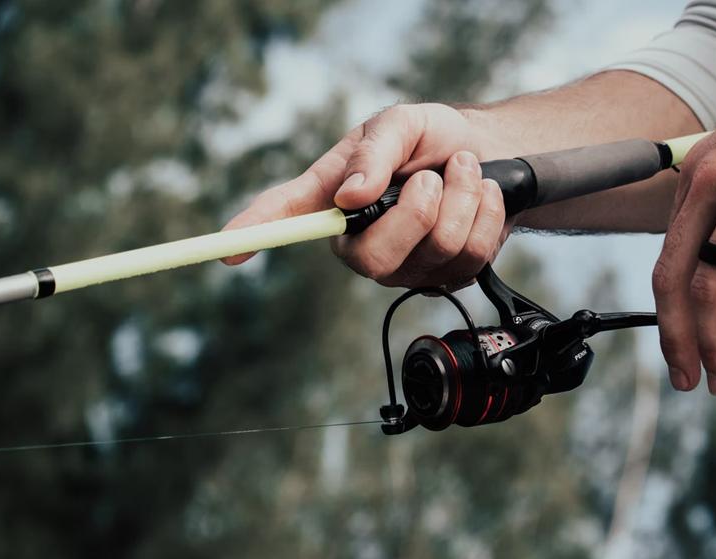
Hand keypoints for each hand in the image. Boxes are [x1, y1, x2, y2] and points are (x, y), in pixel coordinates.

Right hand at [222, 103, 513, 288]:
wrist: (490, 155)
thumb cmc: (431, 139)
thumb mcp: (400, 124)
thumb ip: (375, 153)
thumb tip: (350, 196)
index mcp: (337, 200)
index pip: (288, 216)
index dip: (256, 232)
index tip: (226, 251)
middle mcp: (363, 241)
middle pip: (373, 259)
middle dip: (416, 212)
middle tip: (432, 177)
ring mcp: (405, 266)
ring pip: (434, 252)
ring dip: (461, 201)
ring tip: (463, 172)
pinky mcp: (446, 277)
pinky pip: (470, 258)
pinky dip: (486, 214)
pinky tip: (482, 196)